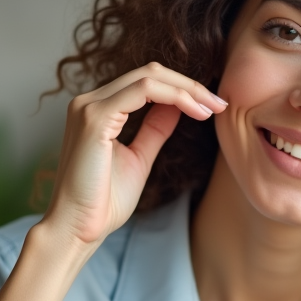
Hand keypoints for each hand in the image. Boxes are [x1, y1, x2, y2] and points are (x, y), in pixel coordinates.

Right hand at [43, 62, 226, 251]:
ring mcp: (89, 106)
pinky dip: (175, 97)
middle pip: (149, 73)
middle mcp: (89, 101)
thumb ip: (154, 130)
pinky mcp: (95, 117)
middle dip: (190, 85)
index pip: (145, 82)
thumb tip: (176, 108)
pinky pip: (143, 91)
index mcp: (97, 110)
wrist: (78, 228)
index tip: (213, 107)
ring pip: (149, 76)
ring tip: (212, 108)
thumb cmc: (103, 201)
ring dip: (187, 89)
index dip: (182, 89)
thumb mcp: (139, 158)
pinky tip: (196, 112)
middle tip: (221, 104)